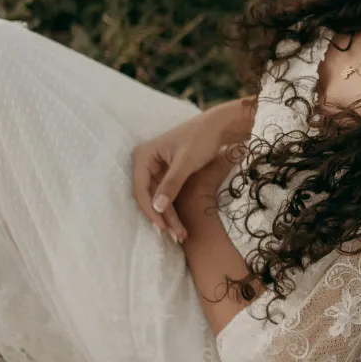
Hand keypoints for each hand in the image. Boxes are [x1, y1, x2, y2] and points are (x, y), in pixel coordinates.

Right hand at [132, 117, 218, 243]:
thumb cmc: (202, 138)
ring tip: (180, 234)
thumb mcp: (186, 162)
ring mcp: (155, 168)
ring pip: (158, 199)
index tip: (162, 227)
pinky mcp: (167, 173)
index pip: (140, 189)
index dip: (150, 210)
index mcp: (143, 155)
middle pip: (149, 196)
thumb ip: (171, 185)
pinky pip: (166, 195)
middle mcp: (145, 162)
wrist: (220, 126)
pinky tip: (179, 224)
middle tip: (175, 236)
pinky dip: (173, 208)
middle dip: (162, 217)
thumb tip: (157, 208)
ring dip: (168, 216)